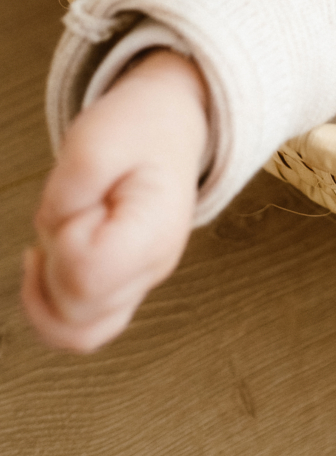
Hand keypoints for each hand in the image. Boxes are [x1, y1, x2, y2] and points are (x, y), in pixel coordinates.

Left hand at [22, 50, 208, 352]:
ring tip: (51, 245)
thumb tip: (48, 245)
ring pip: (78, 334)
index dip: (63, 242)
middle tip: (71, 212)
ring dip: (46, 296)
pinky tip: (48, 264)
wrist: (169, 121)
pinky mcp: (124, 286)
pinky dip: (52, 307)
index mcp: (154, 232)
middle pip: (76, 312)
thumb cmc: (135, 128)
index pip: (86, 275)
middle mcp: (153, 269)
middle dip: (52, 263)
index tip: (82, 204)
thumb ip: (65, 194)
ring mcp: (140, 283)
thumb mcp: (91, 138)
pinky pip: (82, 328)